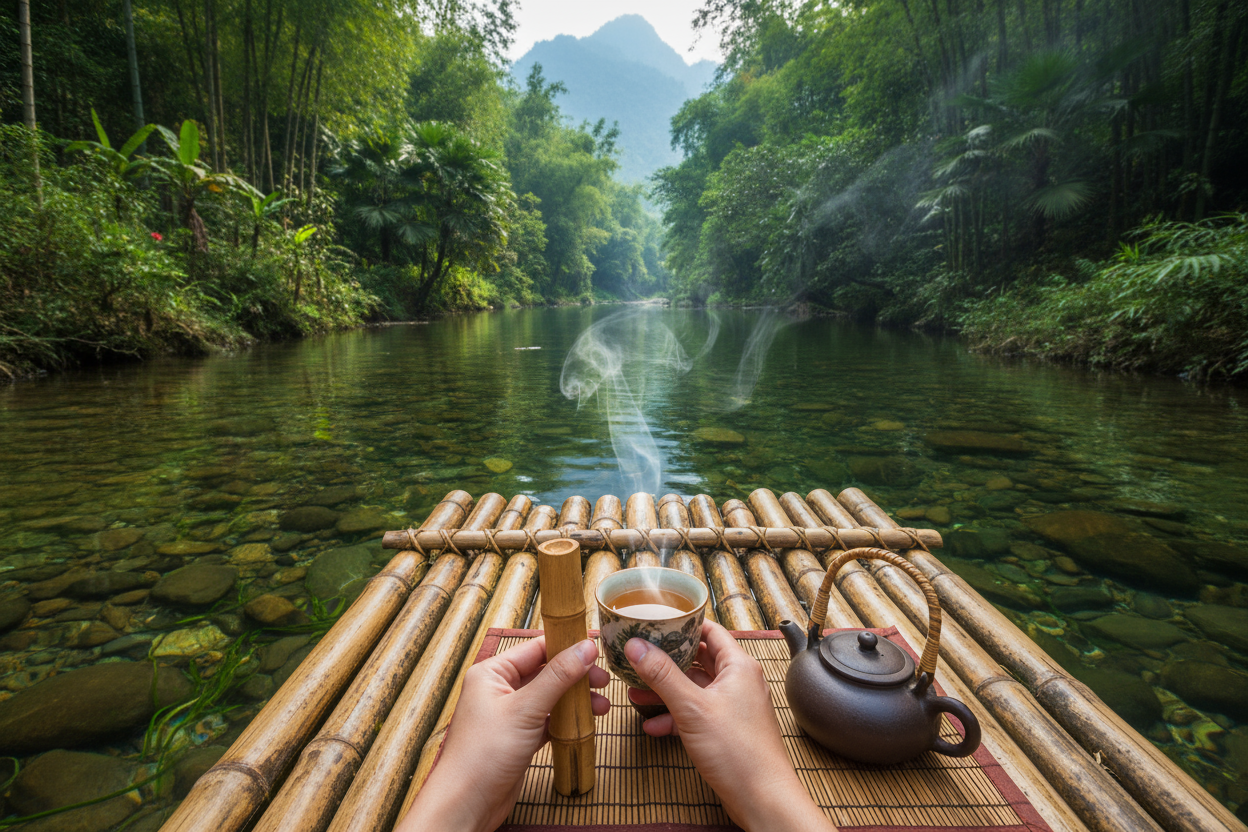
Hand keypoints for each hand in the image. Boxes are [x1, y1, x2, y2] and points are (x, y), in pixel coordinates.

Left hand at [400, 636, 610, 831]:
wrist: (467, 804)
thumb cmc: (483, 754)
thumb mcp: (525, 709)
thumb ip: (558, 677)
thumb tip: (585, 647)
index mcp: (492, 673)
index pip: (536, 649)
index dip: (567, 647)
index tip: (596, 649)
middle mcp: (500, 690)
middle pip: (546, 672)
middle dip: (576, 676)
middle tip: (603, 681)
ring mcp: (510, 715)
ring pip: (551, 698)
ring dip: (576, 700)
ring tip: (602, 706)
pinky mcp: (520, 737)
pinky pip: (549, 720)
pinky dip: (568, 721)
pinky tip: (587, 723)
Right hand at [626, 621, 836, 831]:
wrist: (762, 798)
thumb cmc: (739, 751)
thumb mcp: (692, 708)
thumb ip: (663, 675)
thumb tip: (637, 646)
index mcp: (738, 666)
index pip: (710, 630)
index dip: (683, 625)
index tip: (656, 623)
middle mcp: (738, 682)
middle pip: (699, 659)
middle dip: (667, 661)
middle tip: (639, 656)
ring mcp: (733, 707)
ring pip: (694, 689)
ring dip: (666, 691)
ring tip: (636, 693)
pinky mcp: (726, 730)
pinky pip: (697, 714)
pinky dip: (675, 717)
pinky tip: (653, 726)